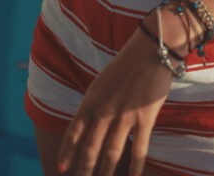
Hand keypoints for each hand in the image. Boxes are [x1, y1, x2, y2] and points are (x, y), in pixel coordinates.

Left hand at [57, 26, 173, 175]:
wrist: (152, 49)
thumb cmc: (127, 65)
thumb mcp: (102, 82)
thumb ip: (94, 104)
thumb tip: (86, 127)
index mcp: (91, 100)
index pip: (74, 132)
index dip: (67, 153)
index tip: (62, 169)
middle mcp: (105, 110)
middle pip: (90, 149)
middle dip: (85, 170)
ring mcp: (125, 116)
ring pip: (111, 153)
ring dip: (106, 172)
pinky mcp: (145, 118)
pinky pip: (139, 149)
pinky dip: (135, 167)